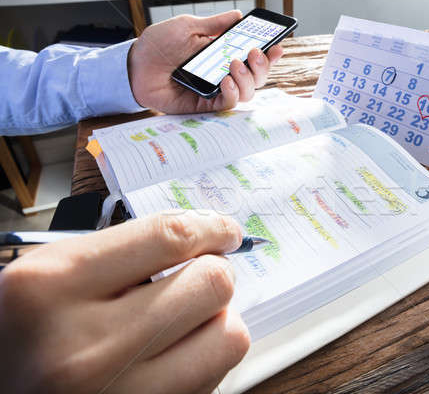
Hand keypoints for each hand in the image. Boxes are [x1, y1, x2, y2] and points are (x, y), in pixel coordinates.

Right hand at [0, 211, 248, 393]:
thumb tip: (207, 237)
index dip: (211, 228)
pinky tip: (175, 352)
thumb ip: (125, 251)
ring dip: (218, 320)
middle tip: (197, 277)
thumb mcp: (53, 275)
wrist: (2, 391)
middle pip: (212, 285)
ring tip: (186, 319)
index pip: (169, 238)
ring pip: (229, 336)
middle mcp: (85, 346)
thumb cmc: (28, 329)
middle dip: (213, 273)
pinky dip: (206, 357)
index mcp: (52, 286)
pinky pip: (215, 377)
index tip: (224, 231)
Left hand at [128, 11, 283, 113]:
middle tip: (254, 53)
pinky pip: (227, 104)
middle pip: (257, 78)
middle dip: (262, 66)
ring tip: (234, 64)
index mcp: (223, 55)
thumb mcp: (189, 27)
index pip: (253, 59)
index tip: (277, 45)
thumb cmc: (159, 45)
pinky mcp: (205, 105)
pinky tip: (225, 79)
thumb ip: (215, 25)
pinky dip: (232, 92)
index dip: (269, 55)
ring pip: (248, 93)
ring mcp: (215, 91)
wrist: (136, 64)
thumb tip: (238, 16)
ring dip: (247, 78)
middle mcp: (223, 74)